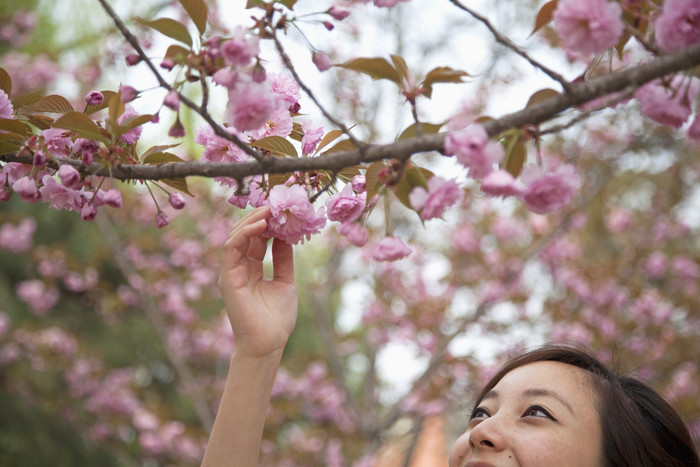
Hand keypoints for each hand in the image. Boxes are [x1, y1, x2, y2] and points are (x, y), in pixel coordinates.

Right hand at [218, 206, 296, 357]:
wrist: (268, 343)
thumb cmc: (276, 318)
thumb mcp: (285, 280)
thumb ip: (283, 258)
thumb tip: (286, 235)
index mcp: (251, 268)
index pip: (256, 237)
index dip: (267, 222)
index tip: (282, 208)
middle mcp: (239, 267)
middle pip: (245, 234)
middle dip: (259, 217)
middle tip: (276, 203)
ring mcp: (231, 271)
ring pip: (236, 236)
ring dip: (252, 220)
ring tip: (269, 210)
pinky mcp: (227, 277)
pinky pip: (231, 248)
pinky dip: (244, 234)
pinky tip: (260, 225)